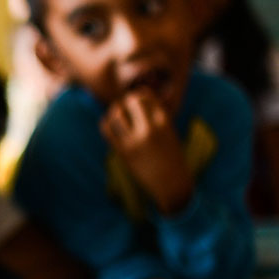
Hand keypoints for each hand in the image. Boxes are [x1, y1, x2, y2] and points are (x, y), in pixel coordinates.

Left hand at [100, 89, 192, 213]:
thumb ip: (156, 119)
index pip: (147, 96)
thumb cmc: (172, 158)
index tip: (136, 100)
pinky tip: (109, 125)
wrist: (173, 184)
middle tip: (124, 106)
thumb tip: (137, 102)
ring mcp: (136, 141)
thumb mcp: (169, 134)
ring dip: (114, 111)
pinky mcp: (124, 152)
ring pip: (117, 115)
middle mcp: (150, 129)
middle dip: (126, 101)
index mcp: (165, 122)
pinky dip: (105, 124)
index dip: (139, 95)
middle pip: (131, 101)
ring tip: (116, 114)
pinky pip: (107, 131)